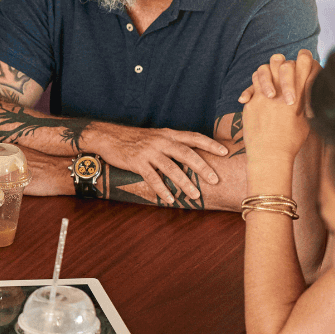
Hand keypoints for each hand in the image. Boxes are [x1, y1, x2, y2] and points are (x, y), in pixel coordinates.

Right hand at [81, 121, 227, 203]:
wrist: (108, 136)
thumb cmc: (134, 139)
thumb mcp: (156, 137)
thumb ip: (172, 144)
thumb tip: (190, 156)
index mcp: (168, 134)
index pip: (194, 137)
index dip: (210, 144)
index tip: (225, 152)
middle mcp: (161, 141)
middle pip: (186, 153)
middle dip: (202, 167)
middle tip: (215, 180)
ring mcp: (149, 151)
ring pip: (171, 168)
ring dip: (184, 183)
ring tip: (195, 195)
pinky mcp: (137, 162)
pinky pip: (152, 177)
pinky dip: (162, 189)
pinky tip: (170, 199)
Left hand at [241, 52, 318, 164]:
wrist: (270, 155)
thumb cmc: (291, 141)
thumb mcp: (304, 119)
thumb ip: (304, 102)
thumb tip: (304, 93)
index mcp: (298, 94)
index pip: (303, 63)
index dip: (304, 58)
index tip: (304, 59)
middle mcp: (280, 92)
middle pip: (280, 62)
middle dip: (283, 63)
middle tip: (284, 69)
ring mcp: (262, 96)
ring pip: (262, 71)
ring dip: (267, 74)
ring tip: (271, 85)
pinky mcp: (250, 103)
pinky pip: (251, 88)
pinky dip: (255, 90)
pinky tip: (259, 98)